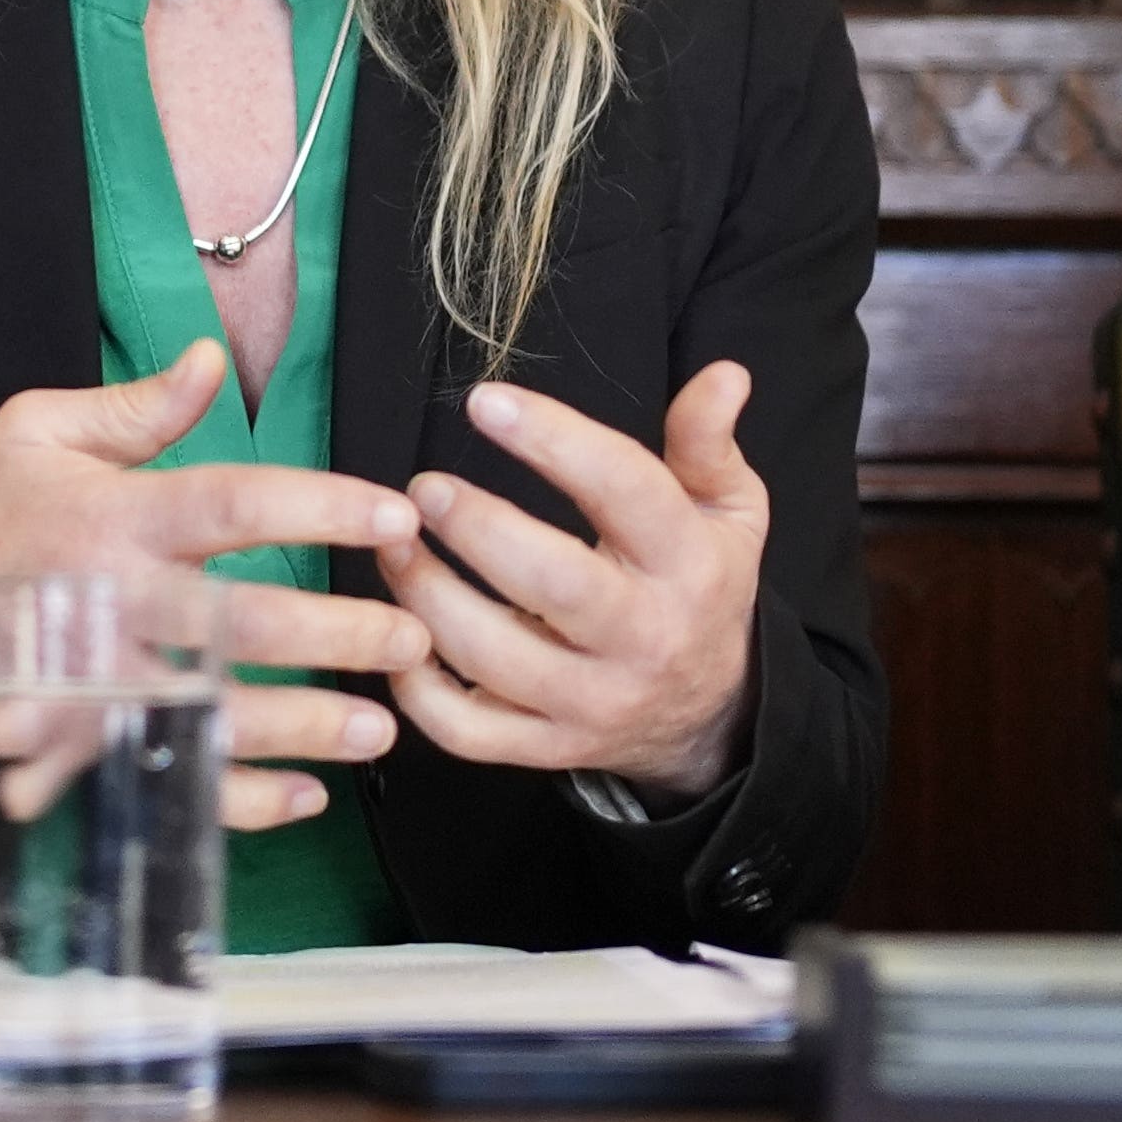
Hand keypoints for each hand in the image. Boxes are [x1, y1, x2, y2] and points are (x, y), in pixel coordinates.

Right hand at [0, 345, 432, 834]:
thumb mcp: (41, 431)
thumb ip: (135, 408)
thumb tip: (211, 360)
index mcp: (114, 515)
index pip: (232, 503)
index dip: (319, 507)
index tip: (396, 515)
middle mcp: (113, 602)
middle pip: (240, 621)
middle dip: (335, 633)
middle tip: (412, 639)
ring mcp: (102, 683)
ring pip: (217, 712)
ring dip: (305, 727)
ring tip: (383, 729)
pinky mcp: (89, 741)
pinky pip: (171, 778)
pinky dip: (240, 798)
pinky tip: (306, 796)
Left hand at [377, 367, 769, 803]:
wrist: (710, 714)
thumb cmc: (700, 586)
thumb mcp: (727, 511)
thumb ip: (707, 443)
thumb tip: (723, 374)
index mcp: (688, 564)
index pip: (625, 490)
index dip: (554, 440)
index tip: (486, 401)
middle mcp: (643, 637)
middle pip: (554, 584)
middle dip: (479, 530)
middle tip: (424, 488)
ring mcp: (591, 702)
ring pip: (494, 659)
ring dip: (428, 597)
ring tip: (393, 543)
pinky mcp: (547, 747)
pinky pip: (467, 731)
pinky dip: (416, 689)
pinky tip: (395, 631)